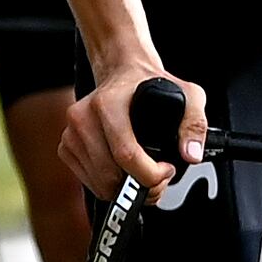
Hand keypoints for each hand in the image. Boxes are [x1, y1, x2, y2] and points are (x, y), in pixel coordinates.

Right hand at [70, 58, 198, 199]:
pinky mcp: (66, 146)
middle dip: (140, 186)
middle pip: (110, 176)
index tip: (167, 170)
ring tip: (144, 172)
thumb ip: (195, 124)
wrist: (123, 73)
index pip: (126, 154)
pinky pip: (88, 181)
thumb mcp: (188, 95)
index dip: (151, 174)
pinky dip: (108, 183)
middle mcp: (83, 117)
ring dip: (124, 188)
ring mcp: (71, 133)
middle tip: (158, 175)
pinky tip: (124, 169)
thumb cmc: (153, 85)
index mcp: (108, 104)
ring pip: (99, 184)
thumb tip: (191, 154)